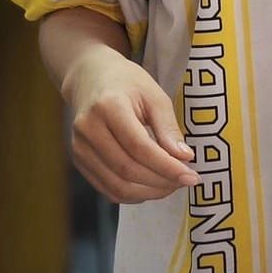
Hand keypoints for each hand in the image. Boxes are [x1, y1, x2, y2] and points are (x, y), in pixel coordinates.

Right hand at [64, 45, 198, 203]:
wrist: (90, 77)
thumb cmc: (127, 83)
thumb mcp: (154, 95)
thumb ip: (168, 128)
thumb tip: (185, 158)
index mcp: (108, 107)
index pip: (140, 147)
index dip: (167, 167)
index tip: (192, 177)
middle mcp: (88, 129)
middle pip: (128, 170)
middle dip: (161, 182)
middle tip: (185, 181)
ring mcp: (80, 147)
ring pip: (117, 185)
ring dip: (149, 192)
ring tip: (172, 185)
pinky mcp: (79, 160)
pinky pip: (107, 188)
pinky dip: (133, 195)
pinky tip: (152, 187)